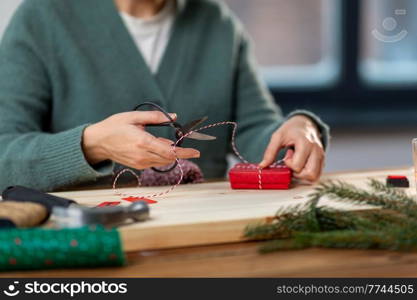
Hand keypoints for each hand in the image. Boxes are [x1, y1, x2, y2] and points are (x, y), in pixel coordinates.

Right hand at [82, 111, 199, 168]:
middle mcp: (142, 155)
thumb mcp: (134, 117)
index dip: (185, 152)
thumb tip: (174, 116)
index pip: (170, 152)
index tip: (196, 151)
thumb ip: (155, 117)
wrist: (98, 142)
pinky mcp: (137, 166)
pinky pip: (155, 162)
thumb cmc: (114, 127)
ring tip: (164, 142)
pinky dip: (161, 156)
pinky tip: (156, 147)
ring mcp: (140, 163)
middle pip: (169, 158)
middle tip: (185, 144)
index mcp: (142, 142)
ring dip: (170, 153)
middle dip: (180, 152)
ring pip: (163, 161)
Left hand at [259, 115, 324, 181]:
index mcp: (305, 143)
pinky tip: (302, 166)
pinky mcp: (323, 161)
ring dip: (302, 175)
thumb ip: (270, 152)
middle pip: (309, 174)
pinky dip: (307, 175)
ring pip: (314, 177)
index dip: (288, 163)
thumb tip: (262, 167)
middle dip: (296, 173)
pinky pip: (317, 175)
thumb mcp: (277, 136)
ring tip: (297, 164)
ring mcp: (321, 156)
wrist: (305, 124)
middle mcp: (316, 150)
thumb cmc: (291, 130)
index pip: (297, 165)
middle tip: (292, 163)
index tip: (287, 154)